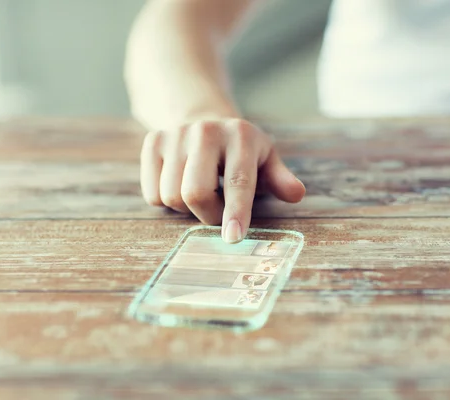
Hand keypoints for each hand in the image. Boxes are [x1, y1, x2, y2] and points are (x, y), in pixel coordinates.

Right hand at [140, 118, 305, 242]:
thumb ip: (279, 179)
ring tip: (202, 191)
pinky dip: (166, 201)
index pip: (237, 180)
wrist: (204, 119)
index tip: (233, 238)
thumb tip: (296, 194)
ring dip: (187, 209)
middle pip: (195, 193)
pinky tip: (180, 184)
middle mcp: (205, 130)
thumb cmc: (241, 151)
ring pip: (171, 196)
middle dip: (208, 215)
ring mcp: (175, 134)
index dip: (235, 212)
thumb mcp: (265, 160)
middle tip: (219, 213)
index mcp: (240, 135)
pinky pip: (152, 193)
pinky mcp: (152, 141)